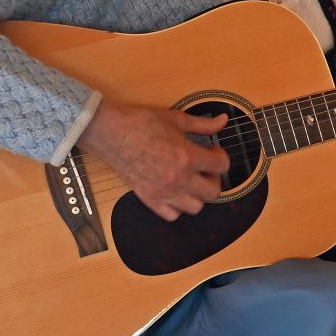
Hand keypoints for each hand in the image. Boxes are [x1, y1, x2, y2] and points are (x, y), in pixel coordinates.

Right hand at [81, 100, 228, 221]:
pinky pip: (172, 215)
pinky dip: (177, 207)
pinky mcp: (149, 199)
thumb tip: (224, 120)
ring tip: (191, 180)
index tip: (213, 151)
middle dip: (214, 178)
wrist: (111, 133)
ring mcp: (164, 192)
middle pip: (213, 192)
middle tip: (205, 167)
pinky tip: (174, 192)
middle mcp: (179, 179)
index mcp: (188, 157)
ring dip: (198, 195)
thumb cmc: (141, 123)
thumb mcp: (177, 119)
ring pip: (195, 207)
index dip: (221, 156)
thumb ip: (204, 124)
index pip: (221, 166)